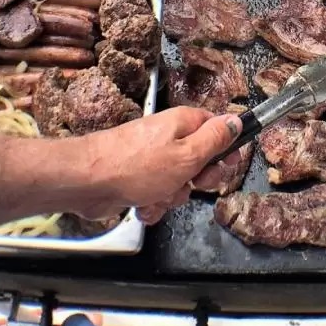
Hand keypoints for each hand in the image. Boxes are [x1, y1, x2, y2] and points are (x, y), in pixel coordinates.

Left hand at [73, 106, 241, 223]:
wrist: (88, 181)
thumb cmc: (137, 166)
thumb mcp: (188, 154)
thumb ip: (216, 139)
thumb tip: (236, 120)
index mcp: (182, 123)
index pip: (216, 128)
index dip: (224, 148)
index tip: (226, 164)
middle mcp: (167, 137)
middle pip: (199, 160)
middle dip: (197, 179)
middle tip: (190, 182)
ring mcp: (151, 159)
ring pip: (179, 183)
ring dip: (171, 196)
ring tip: (156, 194)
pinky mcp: (136, 179)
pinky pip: (157, 195)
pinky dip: (152, 204)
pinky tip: (141, 204)